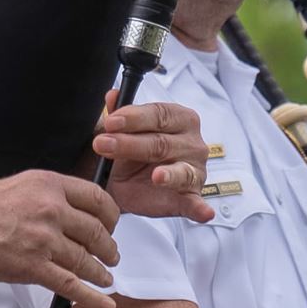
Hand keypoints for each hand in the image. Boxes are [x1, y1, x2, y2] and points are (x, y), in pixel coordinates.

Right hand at [0, 170, 121, 307]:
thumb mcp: (17, 187)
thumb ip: (45, 197)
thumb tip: (66, 212)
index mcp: (47, 184)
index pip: (97, 198)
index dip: (111, 216)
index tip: (113, 225)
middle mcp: (50, 209)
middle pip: (97, 231)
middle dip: (109, 247)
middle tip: (112, 255)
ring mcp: (43, 239)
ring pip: (86, 259)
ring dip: (100, 272)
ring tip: (105, 277)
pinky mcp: (32, 267)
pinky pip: (72, 285)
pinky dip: (92, 297)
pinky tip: (104, 301)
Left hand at [88, 92, 214, 222]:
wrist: (123, 183)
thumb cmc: (130, 151)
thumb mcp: (122, 130)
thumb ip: (120, 112)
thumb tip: (113, 95)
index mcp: (180, 118)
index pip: (159, 114)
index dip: (134, 117)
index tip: (110, 121)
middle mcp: (192, 143)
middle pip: (162, 142)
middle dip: (130, 144)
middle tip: (103, 145)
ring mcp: (194, 171)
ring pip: (180, 171)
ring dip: (168, 175)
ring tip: (156, 177)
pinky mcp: (191, 197)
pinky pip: (196, 203)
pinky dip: (200, 208)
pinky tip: (203, 213)